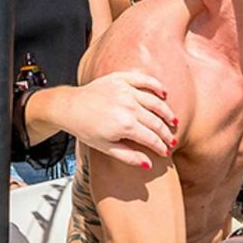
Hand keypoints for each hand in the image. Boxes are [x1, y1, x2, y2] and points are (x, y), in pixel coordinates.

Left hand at [46, 71, 176, 168]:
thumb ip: (128, 156)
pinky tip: (164, 93)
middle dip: (166, 133)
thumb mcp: (106, 148)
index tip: (165, 152)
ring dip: (166, 113)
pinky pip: (144, 80)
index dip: (161, 147)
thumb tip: (149, 164)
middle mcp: (128, 106)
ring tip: (173, 121)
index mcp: (125, 125)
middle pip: (156, 122)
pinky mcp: (121, 79)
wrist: (69, 107)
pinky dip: (156, 85)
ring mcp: (126, 91)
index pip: (151, 138)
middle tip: (171, 141)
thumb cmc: (85, 128)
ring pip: (155, 102)